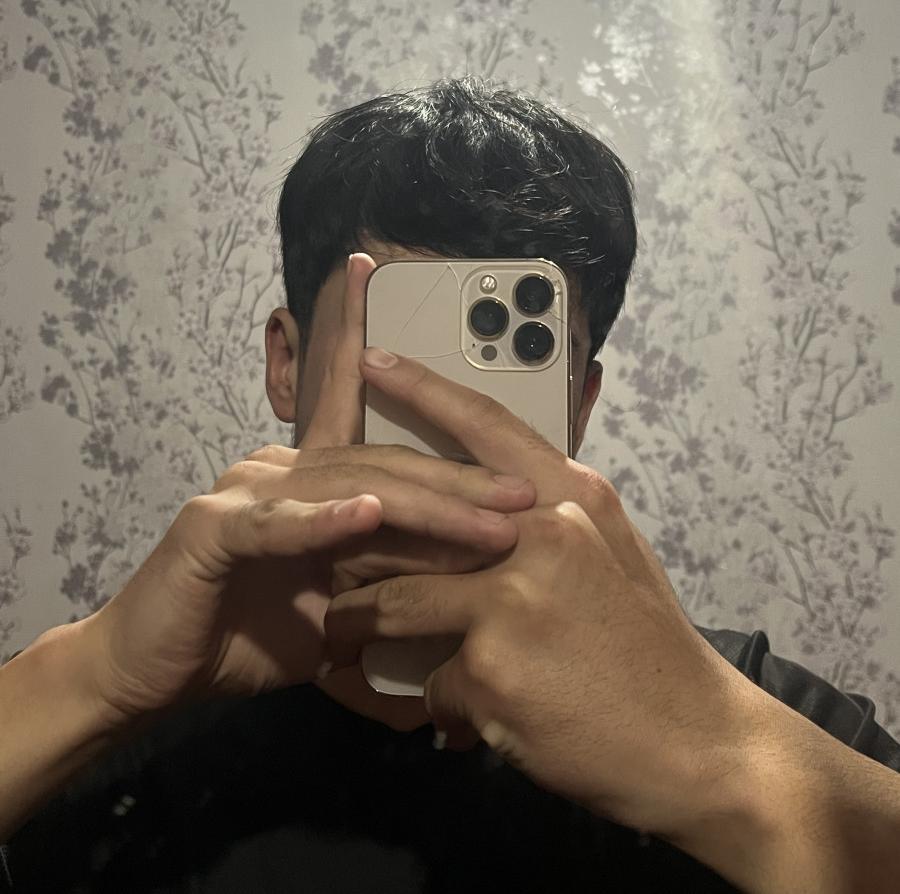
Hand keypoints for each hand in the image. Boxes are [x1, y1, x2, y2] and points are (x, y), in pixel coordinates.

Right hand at [86, 257, 533, 727]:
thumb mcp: (339, 604)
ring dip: (421, 505)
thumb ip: (391, 575)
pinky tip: (366, 515)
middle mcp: (280, 467)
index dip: (359, 337)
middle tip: (525, 495)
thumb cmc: (247, 634)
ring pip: (347, 487)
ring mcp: (245, 489)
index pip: (351, 405)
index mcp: (310, 477)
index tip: (370, 269)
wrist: (157, 672)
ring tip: (484, 520)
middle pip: (383, 462)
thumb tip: (470, 574)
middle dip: (460, 479)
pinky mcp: (212, 527)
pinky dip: (325, 521)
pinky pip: (278, 522)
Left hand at [325, 348, 768, 842]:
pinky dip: (434, 702)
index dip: (424, 388)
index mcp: (573, 497)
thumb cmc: (652, 649)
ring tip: (345, 641)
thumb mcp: (612, 556)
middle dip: (357, 547)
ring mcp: (511, 600)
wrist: (700, 744)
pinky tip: (459, 717)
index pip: (486, 425)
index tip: (374, 360)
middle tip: (327, 562)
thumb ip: (553, 522)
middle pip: (414, 523)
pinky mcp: (490, 670)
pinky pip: (427, 682)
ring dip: (362, 627)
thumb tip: (497, 510)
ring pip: (394, 605)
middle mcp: (540, 534)